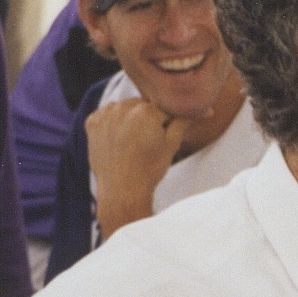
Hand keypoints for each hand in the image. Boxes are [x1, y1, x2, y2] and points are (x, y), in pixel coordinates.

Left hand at [84, 97, 184, 237]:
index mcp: (146, 110)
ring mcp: (105, 114)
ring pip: (124, 108)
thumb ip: (185, 121)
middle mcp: (123, 107)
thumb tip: (206, 109)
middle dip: (147, 118)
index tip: (164, 136)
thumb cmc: (149, 170)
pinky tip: (118, 141)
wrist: (122, 192)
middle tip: (148, 142)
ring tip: (132, 142)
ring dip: (129, 118)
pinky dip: (112, 123)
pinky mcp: (91, 122)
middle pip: (142, 105)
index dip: (167, 122)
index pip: (163, 106)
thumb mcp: (172, 144)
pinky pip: (107, 114)